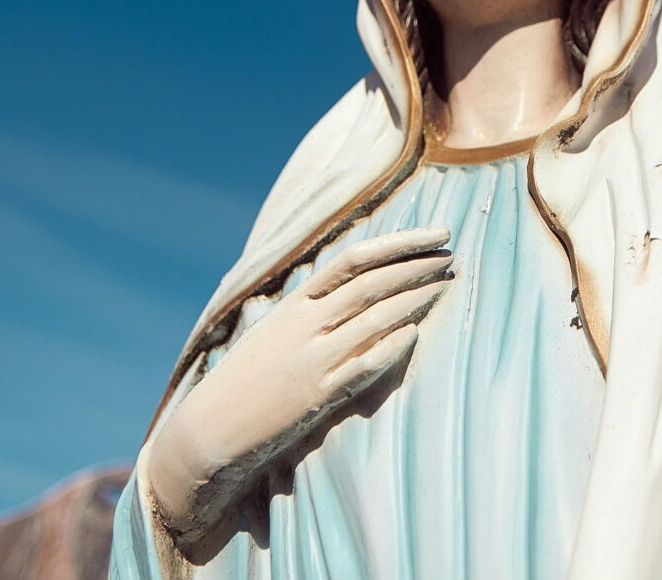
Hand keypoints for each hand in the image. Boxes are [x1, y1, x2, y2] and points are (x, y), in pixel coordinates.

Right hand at [145, 225, 452, 556]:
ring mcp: (312, 359)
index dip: (398, 243)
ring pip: (372, 318)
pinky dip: (389, 347)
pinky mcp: (316, 396)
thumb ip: (314, 307)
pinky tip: (414, 334)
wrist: (211, 426)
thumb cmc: (248, 376)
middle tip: (451, 253)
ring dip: (413, 298)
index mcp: (295, 303)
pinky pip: (360, 365)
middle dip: (415, 265)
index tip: (435, 234)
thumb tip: (359, 284)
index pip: (354, 259)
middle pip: (371, 284)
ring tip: (444, 284)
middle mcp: (305, 325)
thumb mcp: (276, 329)